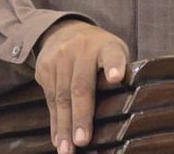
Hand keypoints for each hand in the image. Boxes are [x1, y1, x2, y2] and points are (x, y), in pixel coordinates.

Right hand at [34, 19, 129, 153]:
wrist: (64, 30)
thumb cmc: (99, 50)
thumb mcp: (114, 51)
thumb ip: (120, 72)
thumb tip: (130, 108)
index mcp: (106, 46)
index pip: (112, 55)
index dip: (114, 66)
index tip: (117, 78)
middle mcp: (81, 50)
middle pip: (81, 87)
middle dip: (82, 116)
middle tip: (83, 140)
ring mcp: (59, 59)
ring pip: (61, 97)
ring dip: (64, 126)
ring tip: (67, 150)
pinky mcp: (44, 69)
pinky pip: (50, 100)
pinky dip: (54, 122)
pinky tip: (58, 139)